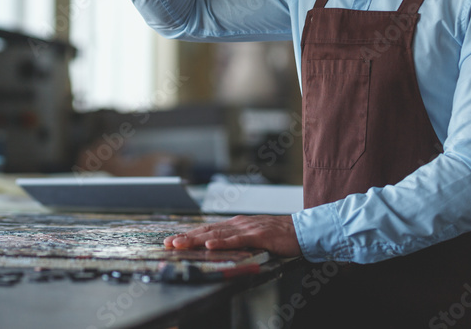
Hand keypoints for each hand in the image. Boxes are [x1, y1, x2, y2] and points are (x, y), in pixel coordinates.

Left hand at [164, 215, 301, 257]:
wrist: (302, 230)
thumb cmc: (278, 235)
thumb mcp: (253, 236)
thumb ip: (237, 239)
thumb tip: (218, 246)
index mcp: (235, 224)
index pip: (207, 229)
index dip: (188, 234)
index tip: (172, 240)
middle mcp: (238, 224)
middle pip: (207, 230)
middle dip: (186, 236)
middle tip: (168, 243)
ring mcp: (247, 228)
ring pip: (217, 234)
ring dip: (196, 239)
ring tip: (181, 243)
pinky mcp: (258, 235)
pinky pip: (237, 240)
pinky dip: (222, 242)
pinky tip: (210, 245)